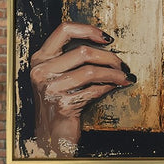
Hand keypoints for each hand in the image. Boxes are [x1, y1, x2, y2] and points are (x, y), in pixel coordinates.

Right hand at [29, 22, 133, 155]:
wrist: (52, 134)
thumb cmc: (60, 101)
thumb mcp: (58, 75)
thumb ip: (71, 58)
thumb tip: (104, 44)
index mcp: (40, 59)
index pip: (64, 30)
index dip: (88, 29)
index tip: (107, 38)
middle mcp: (41, 72)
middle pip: (83, 51)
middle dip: (109, 57)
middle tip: (122, 65)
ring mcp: (50, 89)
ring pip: (91, 71)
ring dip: (113, 74)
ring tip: (123, 77)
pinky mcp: (63, 105)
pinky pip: (93, 91)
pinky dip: (107, 88)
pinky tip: (112, 88)